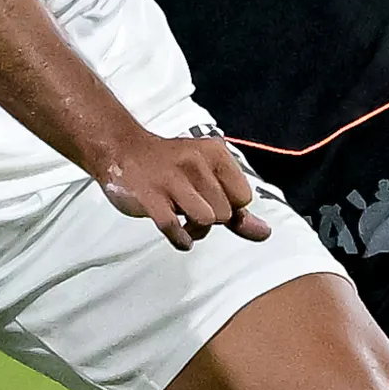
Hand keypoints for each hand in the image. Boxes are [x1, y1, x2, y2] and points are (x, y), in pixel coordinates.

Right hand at [96, 128, 273, 249]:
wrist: (124, 151)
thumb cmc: (172, 168)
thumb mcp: (209, 179)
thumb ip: (238, 210)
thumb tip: (264, 234)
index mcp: (214, 153)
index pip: (244, 197)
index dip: (231, 207)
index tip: (213, 200)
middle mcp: (194, 162)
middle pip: (225, 213)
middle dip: (212, 219)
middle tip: (194, 209)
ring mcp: (170, 179)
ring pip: (205, 220)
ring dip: (196, 229)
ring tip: (184, 220)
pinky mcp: (149, 197)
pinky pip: (174, 228)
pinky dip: (180, 238)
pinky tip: (178, 235)